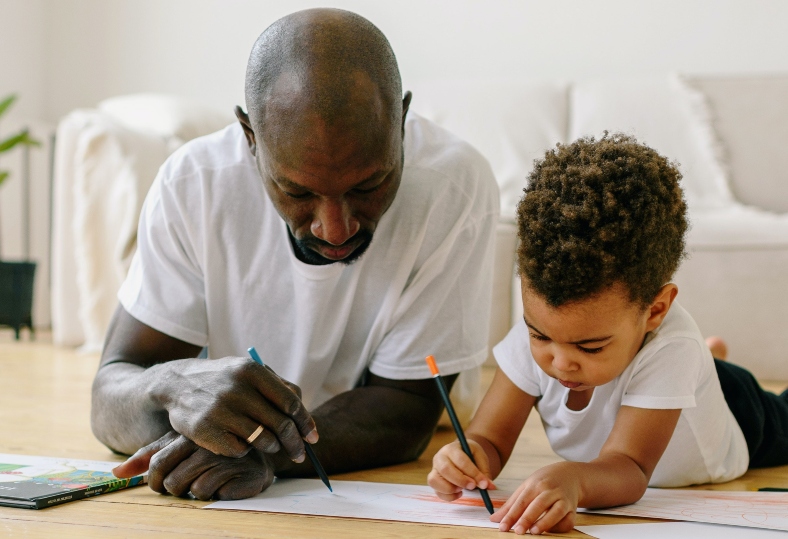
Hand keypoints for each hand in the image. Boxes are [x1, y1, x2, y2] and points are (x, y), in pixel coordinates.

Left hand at [113, 431, 274, 499]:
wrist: (256, 451)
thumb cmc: (210, 450)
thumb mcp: (178, 448)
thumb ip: (148, 458)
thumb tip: (115, 473)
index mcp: (188, 434)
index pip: (156, 464)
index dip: (154, 480)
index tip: (163, 483)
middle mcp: (207, 443)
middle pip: (170, 481)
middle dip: (174, 489)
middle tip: (187, 483)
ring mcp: (225, 456)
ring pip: (189, 488)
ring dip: (194, 492)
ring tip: (206, 481)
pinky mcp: (240, 472)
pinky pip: (211, 492)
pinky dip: (213, 494)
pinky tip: (223, 483)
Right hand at [153, 355, 316, 460]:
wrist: (177, 383)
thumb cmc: (224, 380)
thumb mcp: (248, 372)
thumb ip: (278, 386)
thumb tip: (304, 411)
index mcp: (251, 371)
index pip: (290, 403)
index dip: (305, 422)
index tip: (312, 437)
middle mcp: (236, 388)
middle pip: (281, 425)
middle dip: (295, 443)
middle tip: (299, 454)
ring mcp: (220, 410)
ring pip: (263, 440)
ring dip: (271, 446)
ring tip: (268, 443)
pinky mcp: (206, 430)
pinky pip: (239, 450)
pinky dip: (244, 449)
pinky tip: (239, 440)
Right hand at [428, 439, 495, 501]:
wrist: (463, 454)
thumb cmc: (471, 455)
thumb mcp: (480, 458)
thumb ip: (484, 471)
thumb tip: (488, 486)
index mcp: (452, 448)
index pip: (461, 460)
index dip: (472, 473)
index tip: (483, 483)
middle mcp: (440, 457)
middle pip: (445, 469)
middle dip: (461, 481)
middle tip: (473, 487)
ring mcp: (434, 469)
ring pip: (435, 481)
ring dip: (451, 488)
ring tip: (462, 489)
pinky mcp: (434, 481)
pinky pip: (437, 492)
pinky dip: (448, 496)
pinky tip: (459, 493)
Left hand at [492, 462, 578, 534]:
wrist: (569, 475)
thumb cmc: (543, 482)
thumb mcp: (526, 487)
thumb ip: (511, 504)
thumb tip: (494, 519)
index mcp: (535, 485)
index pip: (521, 501)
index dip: (511, 514)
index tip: (502, 526)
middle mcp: (550, 491)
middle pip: (538, 504)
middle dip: (527, 518)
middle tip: (518, 531)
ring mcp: (563, 499)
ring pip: (556, 512)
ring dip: (546, 522)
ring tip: (534, 532)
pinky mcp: (573, 508)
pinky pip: (568, 520)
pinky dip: (560, 527)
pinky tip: (550, 531)